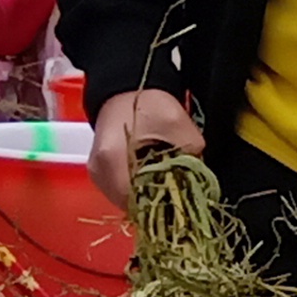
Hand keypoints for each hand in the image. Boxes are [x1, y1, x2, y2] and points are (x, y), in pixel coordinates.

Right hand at [91, 85, 202, 215]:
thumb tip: (200, 181)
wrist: (124, 91)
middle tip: (178, 194)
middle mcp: (99, 171)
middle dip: (156, 203)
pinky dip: (138, 191)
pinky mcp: (100, 174)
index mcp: (112, 157)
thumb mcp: (177, 122)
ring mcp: (97, 174)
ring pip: (125, 201)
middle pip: (129, 204)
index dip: (160, 205)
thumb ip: (191, 153)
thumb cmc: (146, 102)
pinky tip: (153, 180)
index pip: (135, 201)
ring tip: (166, 186)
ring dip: (147, 198)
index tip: (181, 201)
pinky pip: (121, 193)